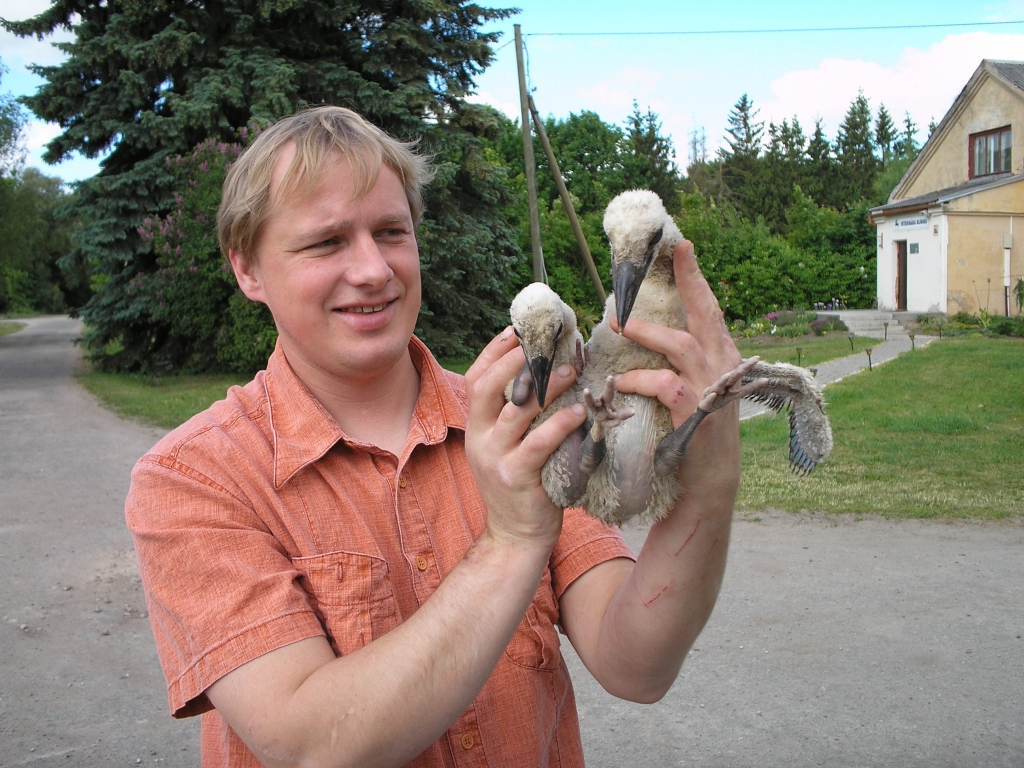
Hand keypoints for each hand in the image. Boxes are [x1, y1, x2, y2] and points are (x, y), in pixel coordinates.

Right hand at [463, 328, 587, 548]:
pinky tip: (579, 412)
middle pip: (487, 388)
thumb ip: (517, 413)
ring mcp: (495, 458)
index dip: (495, 352)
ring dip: (545, 388)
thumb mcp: (509, 444)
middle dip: (514, 361)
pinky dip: (559, 424)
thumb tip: (544, 371)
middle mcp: (479, 438)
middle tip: (545, 343)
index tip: (518, 330)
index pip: (476, 378)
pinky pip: (537, 444)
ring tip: (570, 371)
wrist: (516, 535)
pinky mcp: (515, 477)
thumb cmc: (523, 483)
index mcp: (477, 426)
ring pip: (515, 412)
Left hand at [609, 240, 743, 490]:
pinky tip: (622, 381)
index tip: (683, 247)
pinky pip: (663, 383)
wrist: (709, 480)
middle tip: (672, 252)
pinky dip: (639, 379)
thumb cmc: (695, 430)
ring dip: (647, 332)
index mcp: (721, 353)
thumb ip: (681, 361)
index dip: (696, 278)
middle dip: (688, 280)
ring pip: (680, 344)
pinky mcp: (696, 409)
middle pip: (705, 312)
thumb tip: (650, 331)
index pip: (709, 308)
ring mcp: (712, 385)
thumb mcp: (695, 387)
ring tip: (619, 324)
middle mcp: (722, 363)